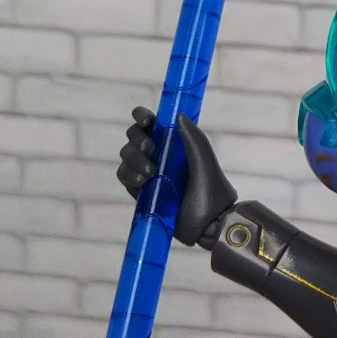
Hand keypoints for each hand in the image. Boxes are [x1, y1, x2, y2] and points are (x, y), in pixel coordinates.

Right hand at [115, 108, 236, 246]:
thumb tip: (177, 115)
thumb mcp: (204, 159)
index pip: (151, 123)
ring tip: (151, 171)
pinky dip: (129, 174)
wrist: (209, 222)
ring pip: (126, 156)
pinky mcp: (141, 192)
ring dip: (134, 158)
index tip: (146, 120)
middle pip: (134, 137)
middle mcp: (159, 155)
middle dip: (137, 138)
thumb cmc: (211, 189)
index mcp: (174, 143)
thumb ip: (193, 137)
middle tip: (151, 148)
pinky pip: (125, 176)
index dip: (142, 116)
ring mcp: (148, 173)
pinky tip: (142, 180)